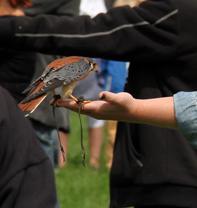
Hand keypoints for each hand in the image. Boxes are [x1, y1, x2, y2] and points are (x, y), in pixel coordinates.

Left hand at [57, 92, 177, 127]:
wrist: (133, 112)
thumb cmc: (126, 104)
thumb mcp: (120, 98)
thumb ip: (110, 96)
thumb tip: (101, 95)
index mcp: (97, 108)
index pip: (78, 106)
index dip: (67, 104)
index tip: (56, 102)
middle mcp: (95, 112)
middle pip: (76, 109)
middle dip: (64, 105)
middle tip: (53, 102)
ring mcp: (97, 113)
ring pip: (80, 109)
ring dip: (70, 106)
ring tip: (60, 102)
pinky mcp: (100, 111)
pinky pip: (85, 109)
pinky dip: (78, 105)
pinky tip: (76, 102)